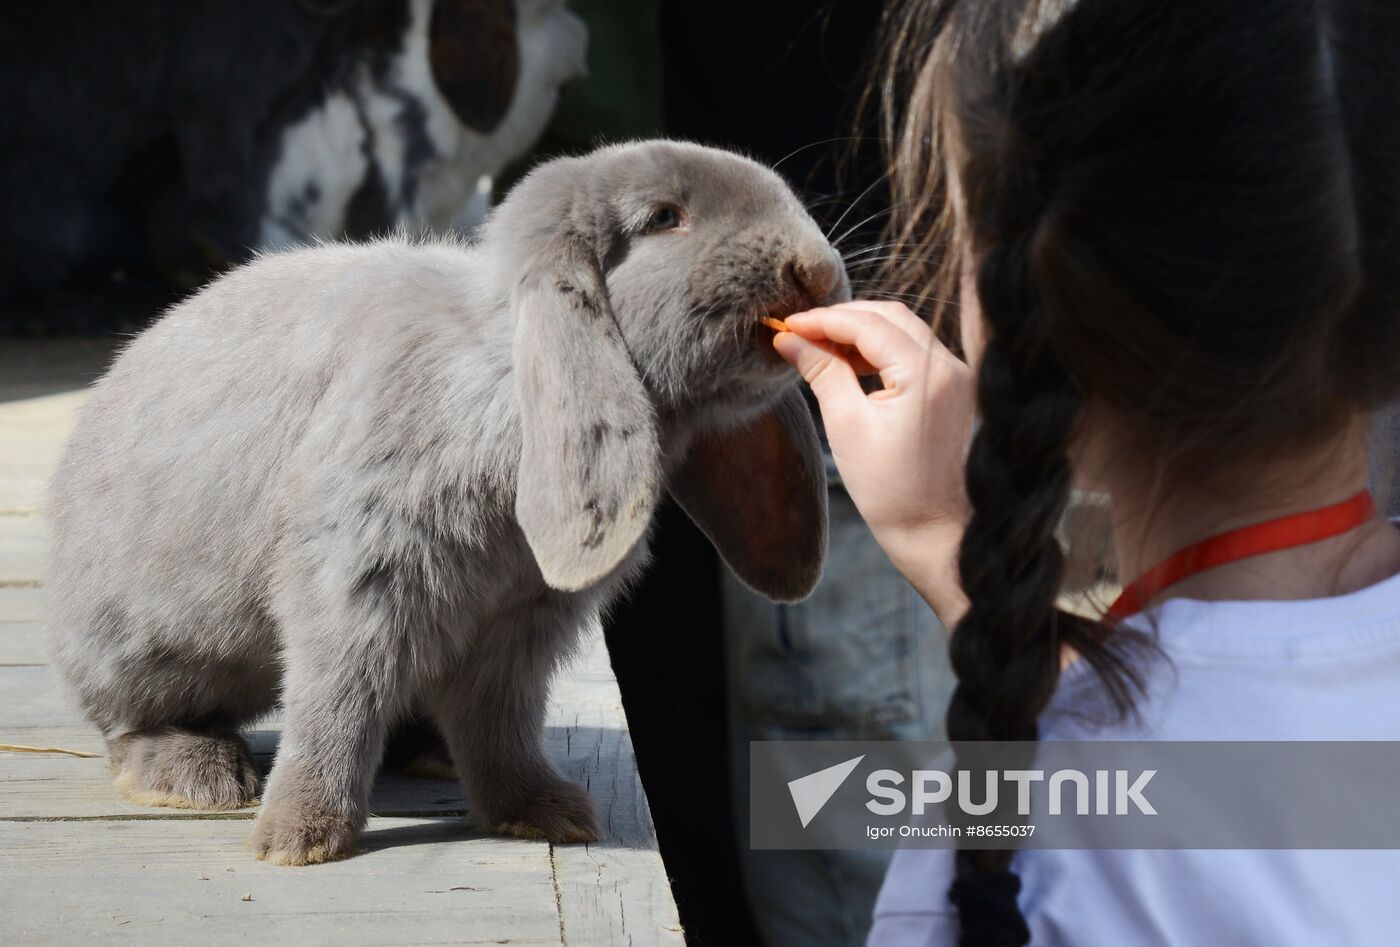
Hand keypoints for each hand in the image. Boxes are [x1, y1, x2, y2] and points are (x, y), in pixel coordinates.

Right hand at [773, 301, 974, 625]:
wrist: (936, 532)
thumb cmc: (890, 490)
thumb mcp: (846, 426)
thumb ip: (821, 372)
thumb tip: (790, 339)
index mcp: (926, 374)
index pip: (868, 324)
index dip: (823, 319)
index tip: (787, 324)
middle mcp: (950, 366)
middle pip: (890, 316)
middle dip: (842, 318)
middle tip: (800, 330)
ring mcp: (957, 377)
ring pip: (903, 330)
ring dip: (860, 331)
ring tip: (818, 346)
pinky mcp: (955, 390)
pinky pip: (914, 352)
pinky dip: (880, 349)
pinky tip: (848, 361)